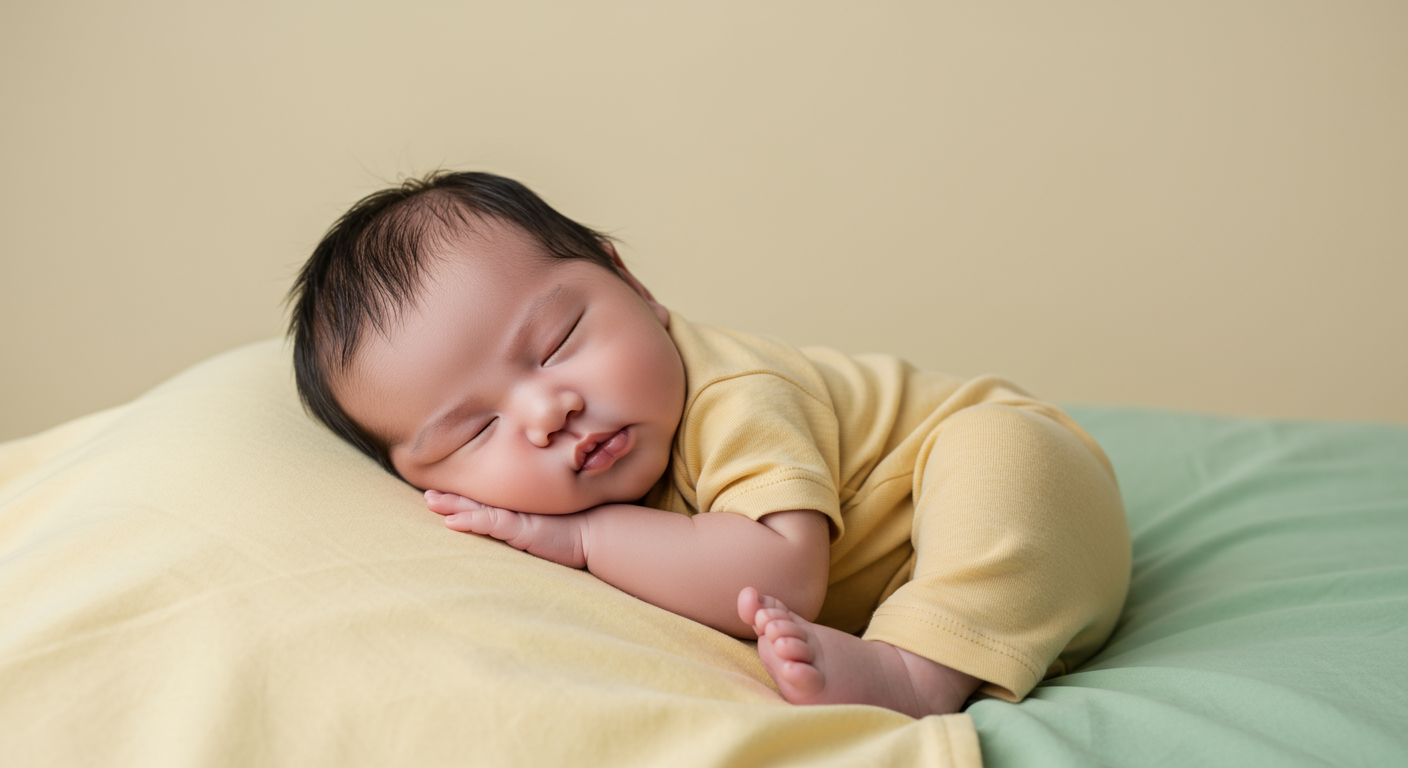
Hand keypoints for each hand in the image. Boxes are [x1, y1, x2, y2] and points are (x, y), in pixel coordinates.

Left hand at [424, 490, 587, 568]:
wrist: (597, 531)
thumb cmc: (575, 530)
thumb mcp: (546, 528)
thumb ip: (528, 525)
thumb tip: (521, 531)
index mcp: (517, 509)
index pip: (485, 501)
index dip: (463, 496)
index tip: (440, 492)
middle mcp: (514, 508)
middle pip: (476, 499)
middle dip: (451, 497)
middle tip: (427, 495)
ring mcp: (517, 515)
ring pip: (478, 507)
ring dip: (452, 505)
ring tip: (430, 501)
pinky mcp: (520, 526)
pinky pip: (490, 522)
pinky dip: (470, 520)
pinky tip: (451, 522)